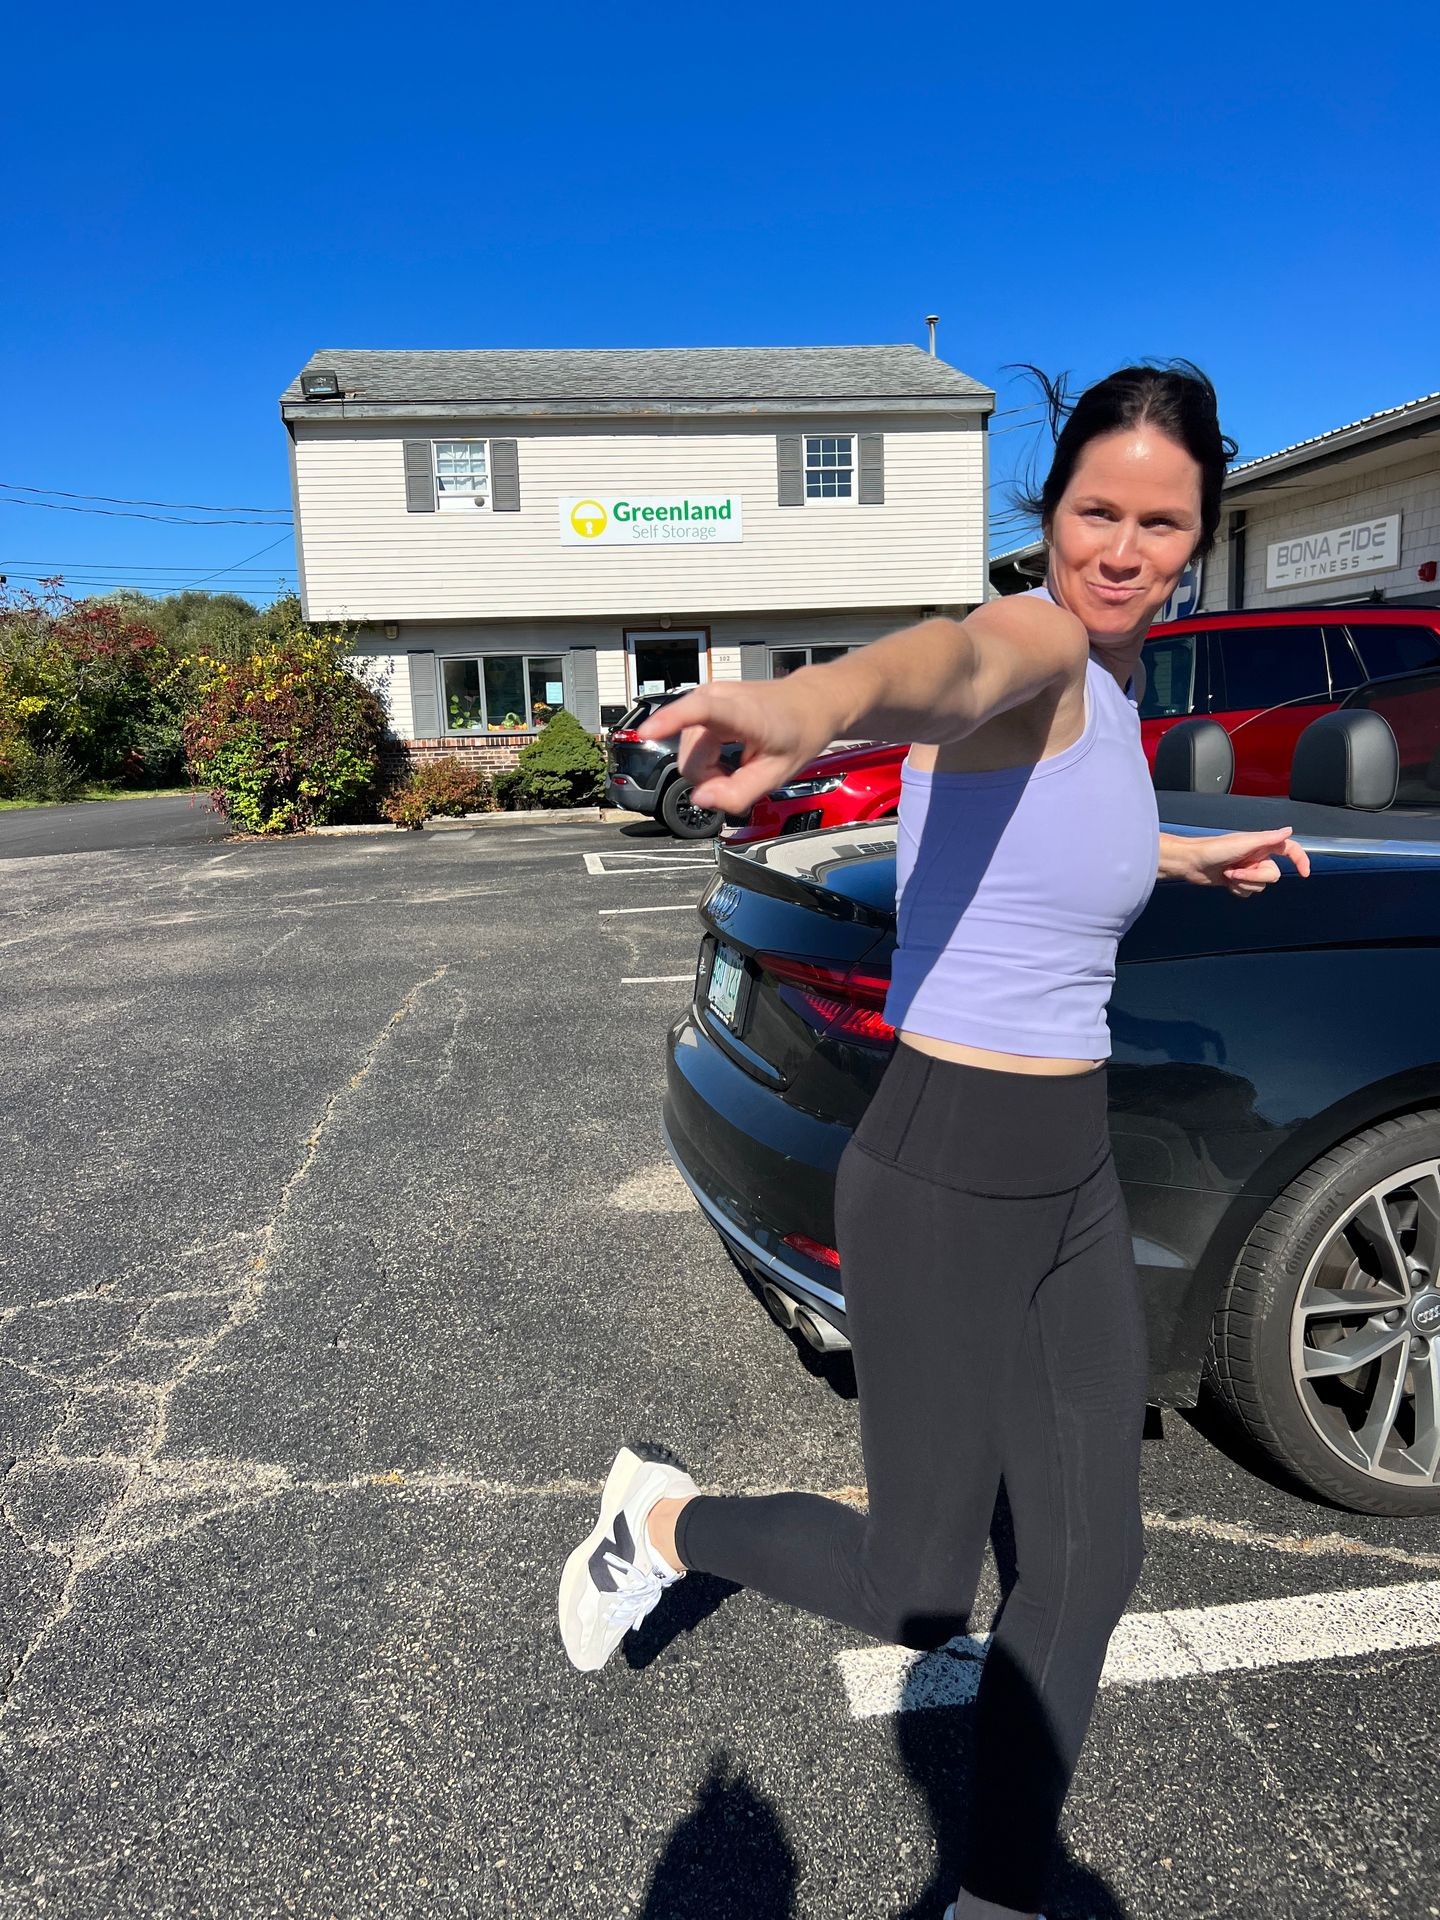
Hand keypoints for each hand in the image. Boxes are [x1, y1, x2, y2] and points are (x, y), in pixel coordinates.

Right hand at [637, 677, 841, 813]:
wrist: (810, 703)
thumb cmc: (797, 733)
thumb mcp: (777, 774)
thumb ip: (738, 793)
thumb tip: (700, 800)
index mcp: (745, 713)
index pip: (701, 711)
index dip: (670, 722)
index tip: (647, 732)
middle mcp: (720, 697)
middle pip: (690, 755)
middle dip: (708, 777)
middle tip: (738, 778)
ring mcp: (708, 696)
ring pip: (686, 750)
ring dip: (707, 767)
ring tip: (736, 765)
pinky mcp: (702, 701)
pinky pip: (689, 740)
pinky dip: (705, 756)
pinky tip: (727, 756)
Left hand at [1181, 827, 1310, 896]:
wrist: (1191, 862)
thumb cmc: (1214, 849)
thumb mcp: (1244, 843)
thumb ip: (1268, 838)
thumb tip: (1290, 830)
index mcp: (1262, 845)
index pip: (1289, 849)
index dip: (1300, 859)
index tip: (1304, 873)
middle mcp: (1257, 857)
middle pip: (1272, 875)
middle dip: (1254, 877)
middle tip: (1235, 872)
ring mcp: (1248, 870)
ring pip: (1260, 887)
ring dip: (1243, 884)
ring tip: (1227, 874)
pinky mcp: (1238, 881)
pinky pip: (1248, 893)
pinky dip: (1238, 890)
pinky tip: (1226, 881)